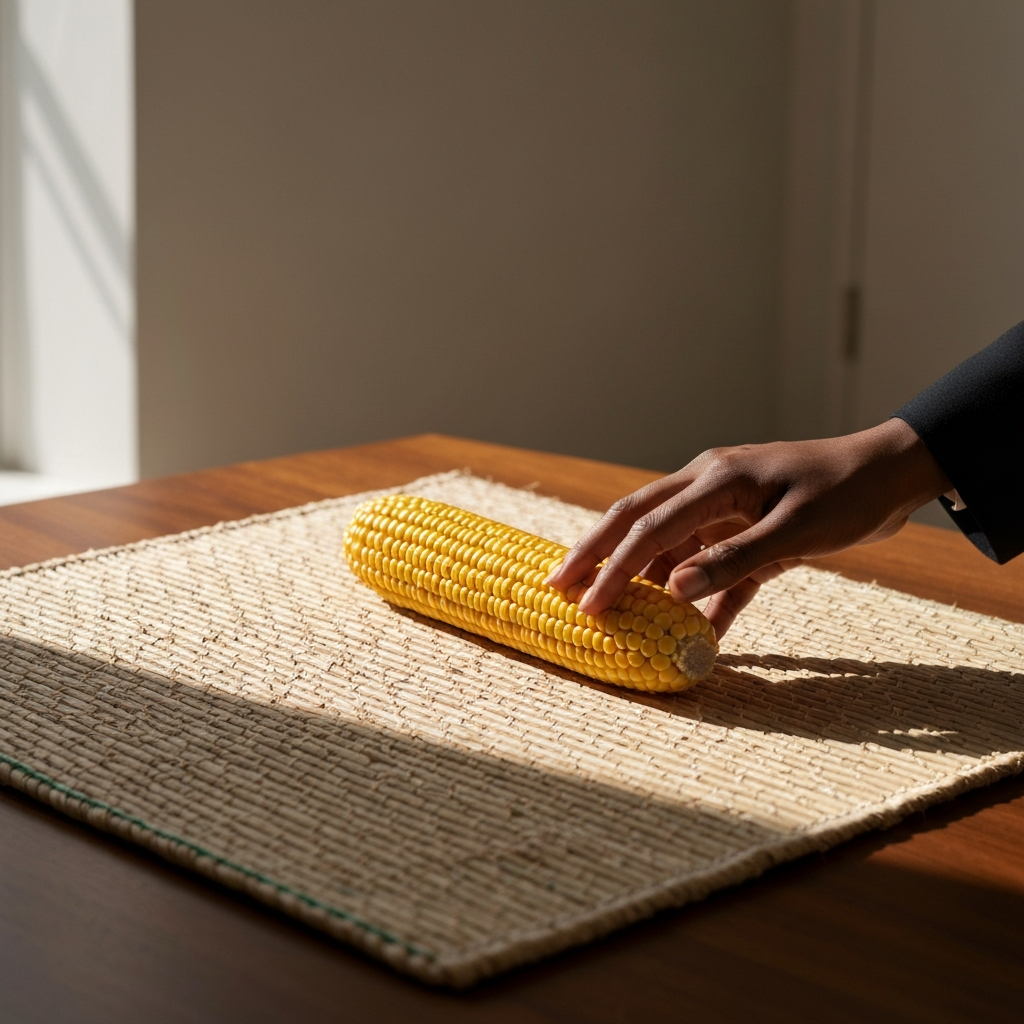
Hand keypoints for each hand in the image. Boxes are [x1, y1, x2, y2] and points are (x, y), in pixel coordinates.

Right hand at [545, 418, 950, 637]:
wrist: (894, 475)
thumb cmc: (847, 492)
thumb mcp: (795, 530)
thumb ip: (734, 561)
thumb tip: (673, 591)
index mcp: (715, 479)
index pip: (648, 526)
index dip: (613, 568)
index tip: (587, 606)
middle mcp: (710, 489)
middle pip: (638, 524)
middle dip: (596, 556)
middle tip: (558, 589)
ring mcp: (727, 511)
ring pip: (672, 550)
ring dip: (647, 584)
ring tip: (617, 619)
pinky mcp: (750, 535)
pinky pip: (716, 571)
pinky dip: (704, 601)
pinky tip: (694, 633)